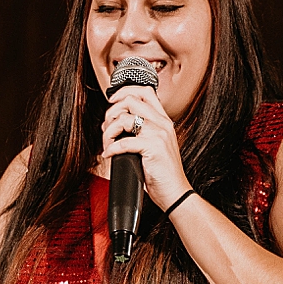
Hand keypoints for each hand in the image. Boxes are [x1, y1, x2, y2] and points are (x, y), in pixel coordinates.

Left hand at [100, 85, 192, 208]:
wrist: (175, 191)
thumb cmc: (162, 172)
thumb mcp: (154, 145)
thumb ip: (141, 131)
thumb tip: (115, 124)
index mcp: (163, 120)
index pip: (144, 92)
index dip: (124, 92)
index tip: (112, 103)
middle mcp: (162, 123)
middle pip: (131, 100)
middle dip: (111, 112)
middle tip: (107, 128)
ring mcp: (158, 134)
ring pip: (124, 118)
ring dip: (108, 131)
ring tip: (107, 143)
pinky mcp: (153, 147)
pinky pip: (123, 142)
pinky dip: (111, 148)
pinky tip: (109, 155)